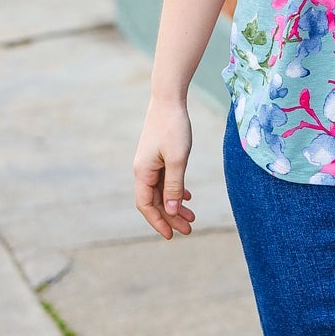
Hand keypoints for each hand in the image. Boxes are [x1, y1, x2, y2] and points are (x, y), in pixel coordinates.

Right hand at [133, 96, 194, 238]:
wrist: (168, 99)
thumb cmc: (173, 127)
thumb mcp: (177, 159)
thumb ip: (174, 185)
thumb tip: (172, 211)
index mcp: (143, 172)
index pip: (147, 205)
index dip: (158, 222)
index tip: (172, 235)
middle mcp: (143, 170)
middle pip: (155, 201)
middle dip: (170, 217)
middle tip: (189, 230)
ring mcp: (150, 163)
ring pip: (161, 191)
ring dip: (175, 205)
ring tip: (192, 218)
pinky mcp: (158, 156)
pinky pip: (164, 180)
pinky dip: (175, 190)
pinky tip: (187, 198)